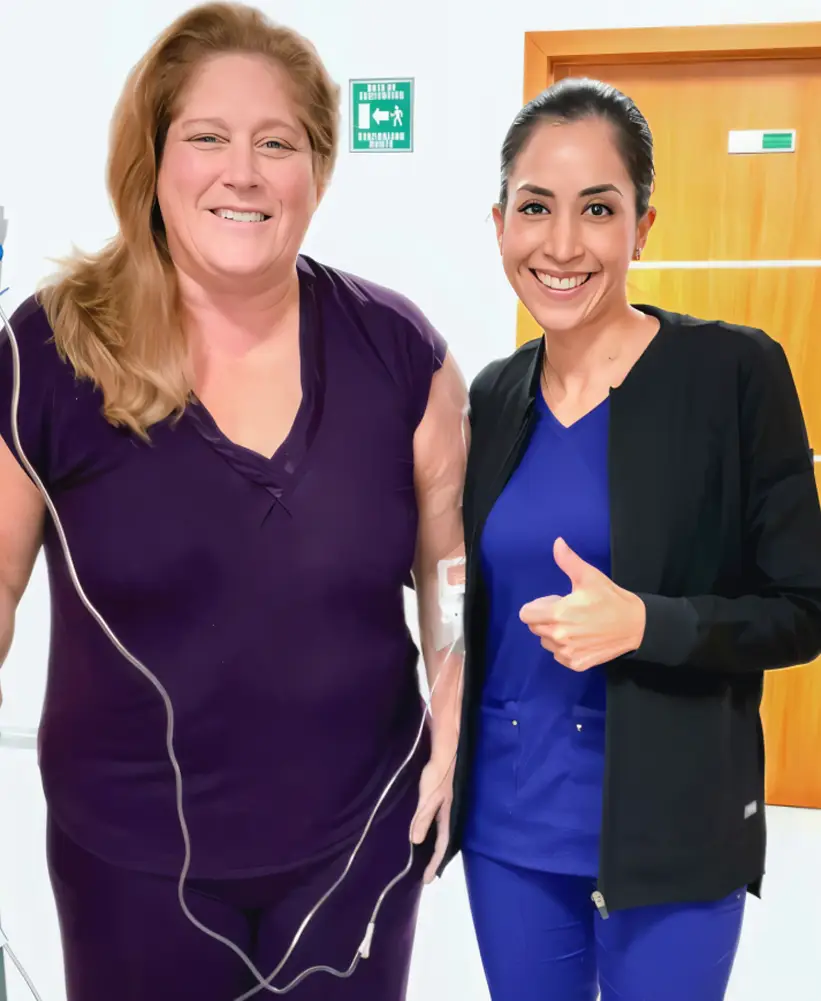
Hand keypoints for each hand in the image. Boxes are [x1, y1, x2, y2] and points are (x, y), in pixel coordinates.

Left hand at [411, 751, 454, 883]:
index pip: (442, 845)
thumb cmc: (436, 775)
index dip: (434, 863)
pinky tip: (421, 831)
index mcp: (447, 816)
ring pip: (439, 832)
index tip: (427, 880)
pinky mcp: (440, 798)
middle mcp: (448, 814)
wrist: (445, 752)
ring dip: (431, 845)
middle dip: (434, 858)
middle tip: (424, 873)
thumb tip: (415, 842)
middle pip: (442, 841)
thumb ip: (422, 817)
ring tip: (421, 857)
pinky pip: (435, 821)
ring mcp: (445, 806)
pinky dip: (429, 831)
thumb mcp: (428, 797)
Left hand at [519, 537, 645, 671]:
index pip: (526, 614)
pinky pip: (560, 656)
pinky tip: (581, 639)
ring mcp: (568, 653)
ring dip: (554, 634)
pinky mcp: (577, 664)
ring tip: (575, 625)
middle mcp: (559, 636)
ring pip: (546, 642)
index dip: (537, 606)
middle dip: (545, 618)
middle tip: (567, 612)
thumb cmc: (610, 599)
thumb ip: (568, 561)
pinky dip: (566, 648)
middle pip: (534, 628)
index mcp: (557, 614)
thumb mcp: (589, 577)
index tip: (554, 602)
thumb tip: (557, 542)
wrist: (635, 626)